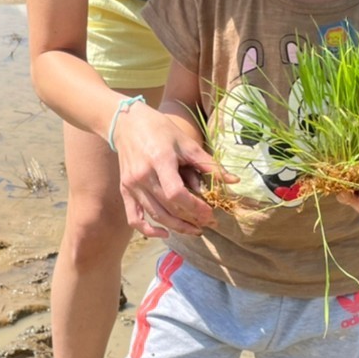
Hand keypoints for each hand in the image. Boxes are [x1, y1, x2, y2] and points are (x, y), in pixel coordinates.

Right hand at [113, 104, 235, 238]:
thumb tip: (233, 181)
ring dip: (177, 227)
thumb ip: (209, 164)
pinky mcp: (125, 191)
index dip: (195, 207)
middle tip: (209, 223)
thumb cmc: (160, 130)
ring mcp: (132, 185)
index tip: (210, 212)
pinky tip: (165, 233)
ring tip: (195, 229)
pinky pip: (134, 218)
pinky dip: (148, 230)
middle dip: (191, 219)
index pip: (176, 193)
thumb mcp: (186, 143)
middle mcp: (143, 176)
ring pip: (155, 215)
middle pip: (168, 207)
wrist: (127, 124)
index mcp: (160, 160)